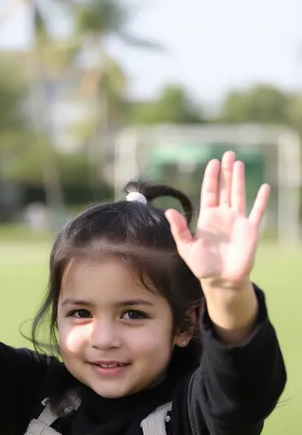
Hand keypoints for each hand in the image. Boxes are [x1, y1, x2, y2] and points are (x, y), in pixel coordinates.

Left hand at [165, 152, 269, 287]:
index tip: (213, 162)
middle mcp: (223, 216)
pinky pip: (257, 213)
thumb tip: (169, 211)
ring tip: (239, 163)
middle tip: (228, 154)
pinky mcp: (249, 230)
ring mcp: (237, 221)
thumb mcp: (186, 247)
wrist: (221, 280)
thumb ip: (179, 229)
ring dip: (239, 180)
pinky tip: (264, 188)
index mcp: (208, 218)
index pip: (209, 192)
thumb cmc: (202, 265)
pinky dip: (261, 201)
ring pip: (239, 195)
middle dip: (226, 172)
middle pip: (225, 189)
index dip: (211, 177)